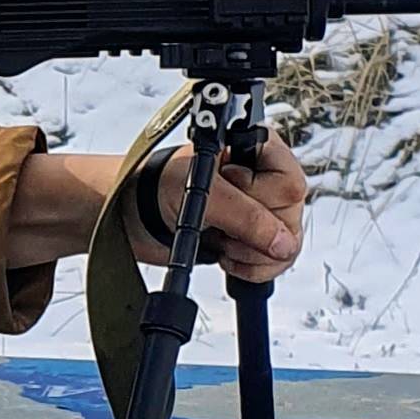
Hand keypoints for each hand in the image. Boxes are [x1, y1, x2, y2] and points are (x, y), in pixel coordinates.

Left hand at [5, 130, 306, 285]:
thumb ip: (245, 216)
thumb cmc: (156, 185)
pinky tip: (223, 253)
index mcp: (258, 150)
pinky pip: (273, 263)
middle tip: (219, 226)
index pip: (289, 183)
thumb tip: (283, 243)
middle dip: (253, 233)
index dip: (264, 201)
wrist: (129, 212)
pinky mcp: (251, 239)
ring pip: (286, 245)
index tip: (232, 201)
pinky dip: (250, 268)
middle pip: (291, 218)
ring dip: (249, 253)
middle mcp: (265, 178)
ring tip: (218, 238)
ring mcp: (261, 210)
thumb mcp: (201, 195)